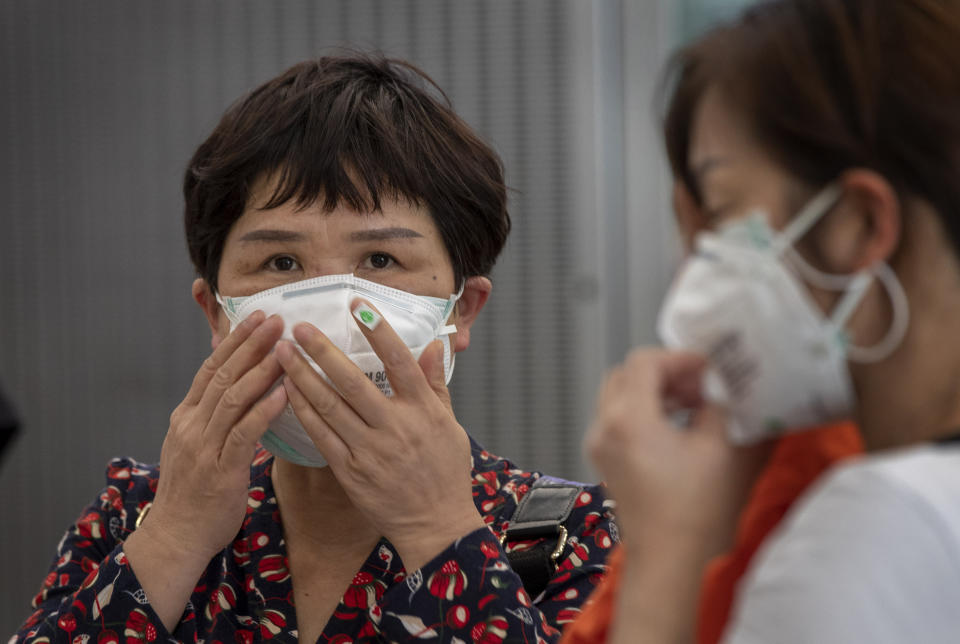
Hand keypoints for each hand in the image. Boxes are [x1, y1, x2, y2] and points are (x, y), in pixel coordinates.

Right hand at [125, 311, 287, 628]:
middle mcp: (191, 425)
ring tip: (285, 347)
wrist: (175, 538)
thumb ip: (215, 418)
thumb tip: (241, 390)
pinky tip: (285, 392)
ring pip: (232, 397)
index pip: (209, 368)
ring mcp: (203, 446)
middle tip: (276, 319)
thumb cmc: (194, 494)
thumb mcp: (197, 447)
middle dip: (251, 344)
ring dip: (261, 369)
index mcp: (186, 416)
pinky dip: (265, 408)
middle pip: (222, 374)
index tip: (256, 317)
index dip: (234, 341)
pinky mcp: (220, 469)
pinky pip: (244, 432)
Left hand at [275, 299, 484, 570]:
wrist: (436, 525)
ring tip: (282, 353)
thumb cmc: (446, 472)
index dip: (378, 330)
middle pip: (353, 381)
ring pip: (330, 406)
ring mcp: (370, 450)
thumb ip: (437, 383)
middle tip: (300, 327)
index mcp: (423, 411)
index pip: (399, 361)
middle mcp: (395, 427)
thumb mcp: (450, 424)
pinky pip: (321, 435)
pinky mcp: (350, 471)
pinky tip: (287, 391)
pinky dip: (303, 411)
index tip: (357, 304)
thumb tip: (434, 343)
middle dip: (323, 351)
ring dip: (303, 376)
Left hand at [586, 348, 768, 558]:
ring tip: (691, 404)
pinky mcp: (602, 459)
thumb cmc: (691, 507)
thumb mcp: (715, 447)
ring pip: (617, 394)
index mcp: (628, 417)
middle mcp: (604, 426)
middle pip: (625, 373)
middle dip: (663, 372)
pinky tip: (674, 424)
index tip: (705, 368)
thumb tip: (713, 391)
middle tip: (697, 384)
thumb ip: (715, 407)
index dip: (678, 358)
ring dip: (652, 390)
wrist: (666, 556)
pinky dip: (641, 410)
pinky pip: (616, 418)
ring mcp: (598, 443)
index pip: (644, 362)